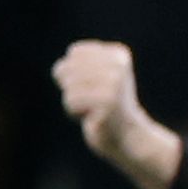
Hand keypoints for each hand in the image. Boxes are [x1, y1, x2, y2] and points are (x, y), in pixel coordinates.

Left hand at [52, 41, 181, 188]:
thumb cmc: (105, 105)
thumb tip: (60, 71)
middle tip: (92, 99)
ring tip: (93, 108)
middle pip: (67, 68)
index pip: (75, 52)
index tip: (95, 84)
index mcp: (119, 54)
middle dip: (71, 86)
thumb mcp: (94, 76)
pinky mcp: (107, 101)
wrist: (128, 136)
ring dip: (74, 101)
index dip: (74, 70)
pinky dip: (75, 112)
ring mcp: (115, 84)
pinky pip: (71, 101)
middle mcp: (119, 66)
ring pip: (68, 85)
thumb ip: (76, 64)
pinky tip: (92, 117)